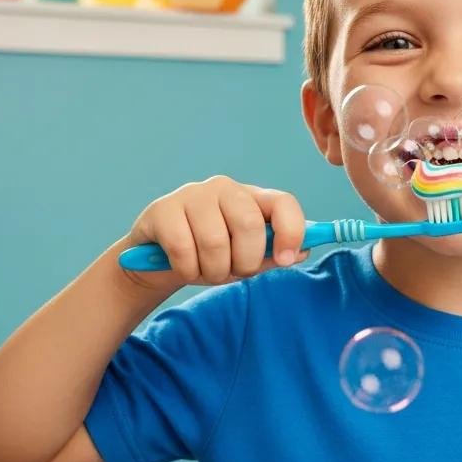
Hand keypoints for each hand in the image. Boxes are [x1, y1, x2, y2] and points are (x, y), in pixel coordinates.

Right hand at [125, 176, 308, 285]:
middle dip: (245, 262)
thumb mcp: (245, 257)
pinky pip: (183, 249)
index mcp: (252, 198)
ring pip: (215, 242)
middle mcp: (225, 188)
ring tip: (206, 271)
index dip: (291, 232)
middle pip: (249, 224)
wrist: (158, 259)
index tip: (285, 260)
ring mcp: (192, 195)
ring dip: (213, 271)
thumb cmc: (210, 255)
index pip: (284, 203)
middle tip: (234, 272)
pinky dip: (187, 270)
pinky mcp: (163, 209)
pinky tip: (184, 267)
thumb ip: (273, 254)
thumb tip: (303, 250)